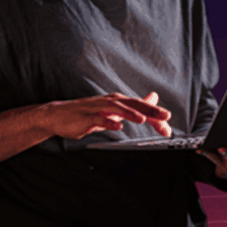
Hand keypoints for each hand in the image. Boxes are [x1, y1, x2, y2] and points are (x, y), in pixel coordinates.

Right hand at [42, 91, 171, 139]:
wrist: (58, 116)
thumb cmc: (86, 113)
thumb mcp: (113, 109)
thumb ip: (134, 105)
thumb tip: (152, 99)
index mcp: (117, 101)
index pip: (140, 106)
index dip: (155, 115)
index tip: (168, 124)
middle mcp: (109, 102)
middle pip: (132, 104)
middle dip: (149, 110)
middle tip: (164, 116)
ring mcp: (97, 109)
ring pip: (116, 109)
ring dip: (130, 113)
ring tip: (142, 119)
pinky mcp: (86, 118)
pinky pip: (98, 119)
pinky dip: (108, 122)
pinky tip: (117, 127)